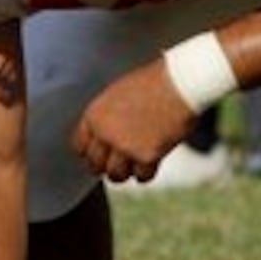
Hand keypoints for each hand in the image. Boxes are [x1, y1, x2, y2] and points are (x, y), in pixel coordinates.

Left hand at [73, 60, 194, 182]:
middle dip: (106, 166)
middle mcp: (105, 133)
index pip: (80, 146)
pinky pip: (141, 177)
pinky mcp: (146, 156)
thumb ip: (107, 117)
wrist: (180, 83)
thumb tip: (105, 139)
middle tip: (119, 164)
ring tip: (136, 164)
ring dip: (126, 172)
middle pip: (95, 165)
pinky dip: (147, 172)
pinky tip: (154, 160)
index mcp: (95, 114)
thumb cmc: (154, 83)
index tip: (102, 155)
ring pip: (116, 175)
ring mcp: (125, 146)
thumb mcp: (118, 94)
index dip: (92, 152)